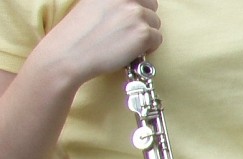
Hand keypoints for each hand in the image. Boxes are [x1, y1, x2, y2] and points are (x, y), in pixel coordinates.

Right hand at [34, 0, 161, 85]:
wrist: (69, 53)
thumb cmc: (77, 33)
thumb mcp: (92, 3)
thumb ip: (114, 2)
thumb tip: (132, 5)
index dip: (138, 5)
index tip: (130, 17)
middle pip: (151, 4)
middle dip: (144, 18)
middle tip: (127, 31)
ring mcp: (136, 13)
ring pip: (155, 23)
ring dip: (145, 33)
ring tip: (125, 42)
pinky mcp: (143, 32)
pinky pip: (157, 39)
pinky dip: (148, 47)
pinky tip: (129, 50)